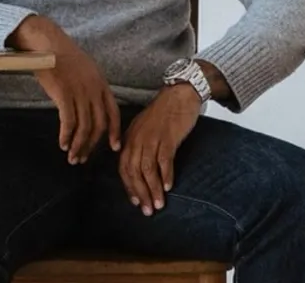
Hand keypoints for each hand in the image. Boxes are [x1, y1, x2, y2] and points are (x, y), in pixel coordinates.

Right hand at [8, 15, 120, 163]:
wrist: (46, 43)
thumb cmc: (62, 55)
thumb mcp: (85, 70)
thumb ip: (91, 88)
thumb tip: (89, 107)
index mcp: (101, 84)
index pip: (114, 113)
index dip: (115, 132)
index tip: (114, 147)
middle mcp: (94, 90)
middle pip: (99, 125)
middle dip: (91, 145)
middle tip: (82, 158)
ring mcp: (80, 93)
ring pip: (84, 128)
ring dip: (78, 145)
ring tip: (71, 156)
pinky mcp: (64, 95)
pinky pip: (69, 122)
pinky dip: (66, 136)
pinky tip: (62, 144)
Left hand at [119, 83, 201, 215]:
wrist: (180, 93)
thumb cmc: (164, 112)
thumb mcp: (144, 128)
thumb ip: (139, 146)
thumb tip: (140, 169)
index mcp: (130, 138)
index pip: (124, 167)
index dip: (129, 186)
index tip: (135, 201)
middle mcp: (137, 139)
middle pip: (133, 172)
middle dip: (140, 193)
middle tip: (147, 211)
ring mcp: (152, 138)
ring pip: (147, 170)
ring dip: (153, 190)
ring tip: (158, 205)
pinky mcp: (168, 137)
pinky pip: (164, 160)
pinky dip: (166, 175)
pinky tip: (169, 187)